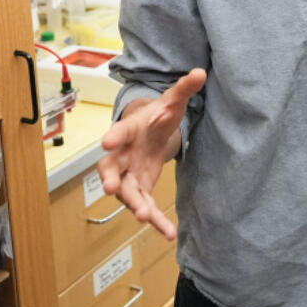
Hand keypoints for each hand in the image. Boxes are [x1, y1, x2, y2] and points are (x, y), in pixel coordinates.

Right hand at [98, 69, 206, 239]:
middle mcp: (122, 155)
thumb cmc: (158, 115)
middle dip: (110, 179)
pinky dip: (156, 221)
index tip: (106, 142)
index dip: (113, 137)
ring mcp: (129, 174)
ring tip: (145, 218)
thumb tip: (200, 73)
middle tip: (111, 189)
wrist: (152, 130)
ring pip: (127, 192)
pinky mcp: (140, 189)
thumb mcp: (172, 101)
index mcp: (128, 130)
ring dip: (135, 204)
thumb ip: (184, 88)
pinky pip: (145, 206)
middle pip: (110, 168)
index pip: (119, 132)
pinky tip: (169, 233)